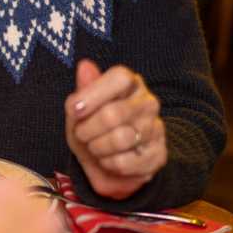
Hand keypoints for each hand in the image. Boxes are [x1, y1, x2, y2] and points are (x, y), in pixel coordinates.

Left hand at [64, 60, 166, 199]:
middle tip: (81, 134)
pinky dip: (109, 164)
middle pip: (114, 113)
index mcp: (129, 83)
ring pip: (121, 139)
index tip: (74, 110)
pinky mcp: (158, 155)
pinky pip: (127, 162)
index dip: (93, 94)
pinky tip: (108, 160)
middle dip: (88, 129)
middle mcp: (148, 102)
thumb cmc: (92, 129)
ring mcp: (156, 129)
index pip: (120, 78)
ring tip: (94, 147)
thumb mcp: (79, 110)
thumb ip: (83, 89)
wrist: (105, 166)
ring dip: (98, 148)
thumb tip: (84, 66)